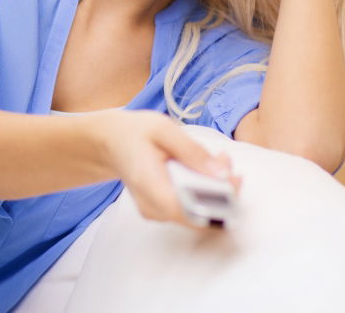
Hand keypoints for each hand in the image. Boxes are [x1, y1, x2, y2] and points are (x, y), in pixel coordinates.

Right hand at [92, 110, 241, 230]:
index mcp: (150, 185)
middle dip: (222, 192)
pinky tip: (203, 170)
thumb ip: (192, 151)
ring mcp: (157, 213)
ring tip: (215, 161)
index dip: (218, 203)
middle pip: (199, 216)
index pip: (189, 211)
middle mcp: (153, 207)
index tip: (233, 179)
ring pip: (198, 215)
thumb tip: (222, 174)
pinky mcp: (163, 212)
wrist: (111, 142)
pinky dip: (204, 192)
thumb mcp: (163, 129)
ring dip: (215, 191)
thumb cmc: (135, 133)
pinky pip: (191, 209)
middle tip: (224, 160)